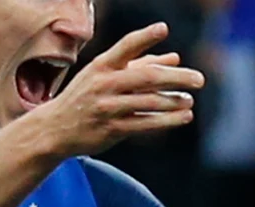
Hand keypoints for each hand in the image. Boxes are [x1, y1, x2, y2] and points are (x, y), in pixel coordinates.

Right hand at [29, 23, 203, 156]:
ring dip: (174, 101)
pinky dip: (168, 120)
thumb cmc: (86, 97)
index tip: (163, 28)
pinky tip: (184, 116)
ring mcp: (108, 107)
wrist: (55, 128)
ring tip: (190, 99)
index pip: (125, 46)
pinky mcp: (112, 129)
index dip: (144, 37)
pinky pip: (145, 123)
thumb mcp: (107, 76)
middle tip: (199, 79)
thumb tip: (175, 58)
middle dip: (176, 78)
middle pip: (146, 77)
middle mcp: (104, 84)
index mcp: (102, 65)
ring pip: (149, 102)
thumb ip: (141, 65)